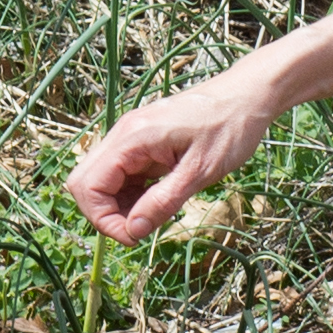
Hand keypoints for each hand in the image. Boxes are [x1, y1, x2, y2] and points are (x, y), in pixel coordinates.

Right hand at [65, 67, 283, 242]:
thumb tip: (132, 231)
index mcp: (132, 138)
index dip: (103, 219)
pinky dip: (130, 194)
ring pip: (101, 180)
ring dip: (118, 205)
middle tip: (140, 228)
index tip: (135, 236)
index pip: (88, 186)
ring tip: (154, 214)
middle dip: (105, 213)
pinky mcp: (142, 142)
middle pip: (85, 182)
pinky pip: (121, 174)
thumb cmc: (229, 129)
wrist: (247, 96)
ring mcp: (130, 137)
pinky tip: (157, 200)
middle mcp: (123, 133)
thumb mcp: (199, 172)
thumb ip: (162, 201)